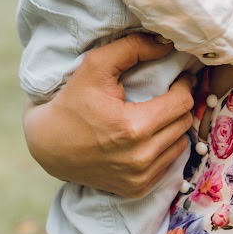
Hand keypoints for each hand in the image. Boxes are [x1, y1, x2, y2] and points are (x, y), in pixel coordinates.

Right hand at [22, 33, 194, 198]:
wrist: (48, 145)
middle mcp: (140, 157)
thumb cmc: (72, 101)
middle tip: (169, 92)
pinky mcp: (136, 189)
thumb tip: (167, 44)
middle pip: (184, 123)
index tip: (178, 77)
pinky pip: (168, 165)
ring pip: (180, 144)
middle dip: (180, 104)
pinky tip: (149, 136)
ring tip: (158, 113)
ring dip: (173, 127)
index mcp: (134, 127)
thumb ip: (133, 48)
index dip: (184, 85)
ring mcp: (139, 178)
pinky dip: (164, 148)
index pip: (182, 102)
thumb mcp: (96, 65)